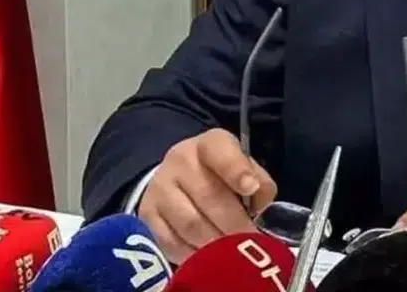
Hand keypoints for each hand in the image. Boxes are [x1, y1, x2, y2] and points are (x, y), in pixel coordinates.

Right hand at [138, 128, 277, 262]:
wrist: (176, 180)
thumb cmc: (221, 177)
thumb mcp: (244, 169)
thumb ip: (259, 184)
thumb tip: (259, 209)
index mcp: (210, 145)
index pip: (220, 151)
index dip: (236, 170)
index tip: (250, 188)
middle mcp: (180, 160)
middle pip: (209, 196)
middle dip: (233, 224)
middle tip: (249, 243)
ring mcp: (160, 188)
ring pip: (190, 224)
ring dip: (214, 245)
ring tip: (231, 256)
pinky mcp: (147, 215)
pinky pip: (171, 242)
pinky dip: (192, 256)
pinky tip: (207, 261)